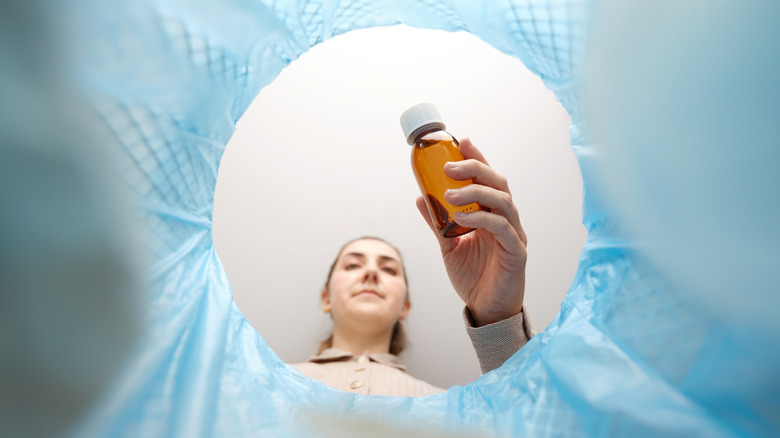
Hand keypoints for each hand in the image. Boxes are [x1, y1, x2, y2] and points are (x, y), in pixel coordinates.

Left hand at [416, 138, 526, 325]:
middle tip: (448, 167)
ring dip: (476, 193)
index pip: (488, 179)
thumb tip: (420, 197)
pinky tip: (461, 218)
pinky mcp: (517, 253)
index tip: (462, 142)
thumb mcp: (448, 245)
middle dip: (475, 169)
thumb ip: (437, 222)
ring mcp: (515, 235)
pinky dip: (481, 219)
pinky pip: (502, 229)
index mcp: (492, 215)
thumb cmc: (473, 277)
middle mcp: (507, 220)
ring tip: (450, 194)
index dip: (478, 159)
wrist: (485, 310)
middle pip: (498, 184)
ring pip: (503, 202)